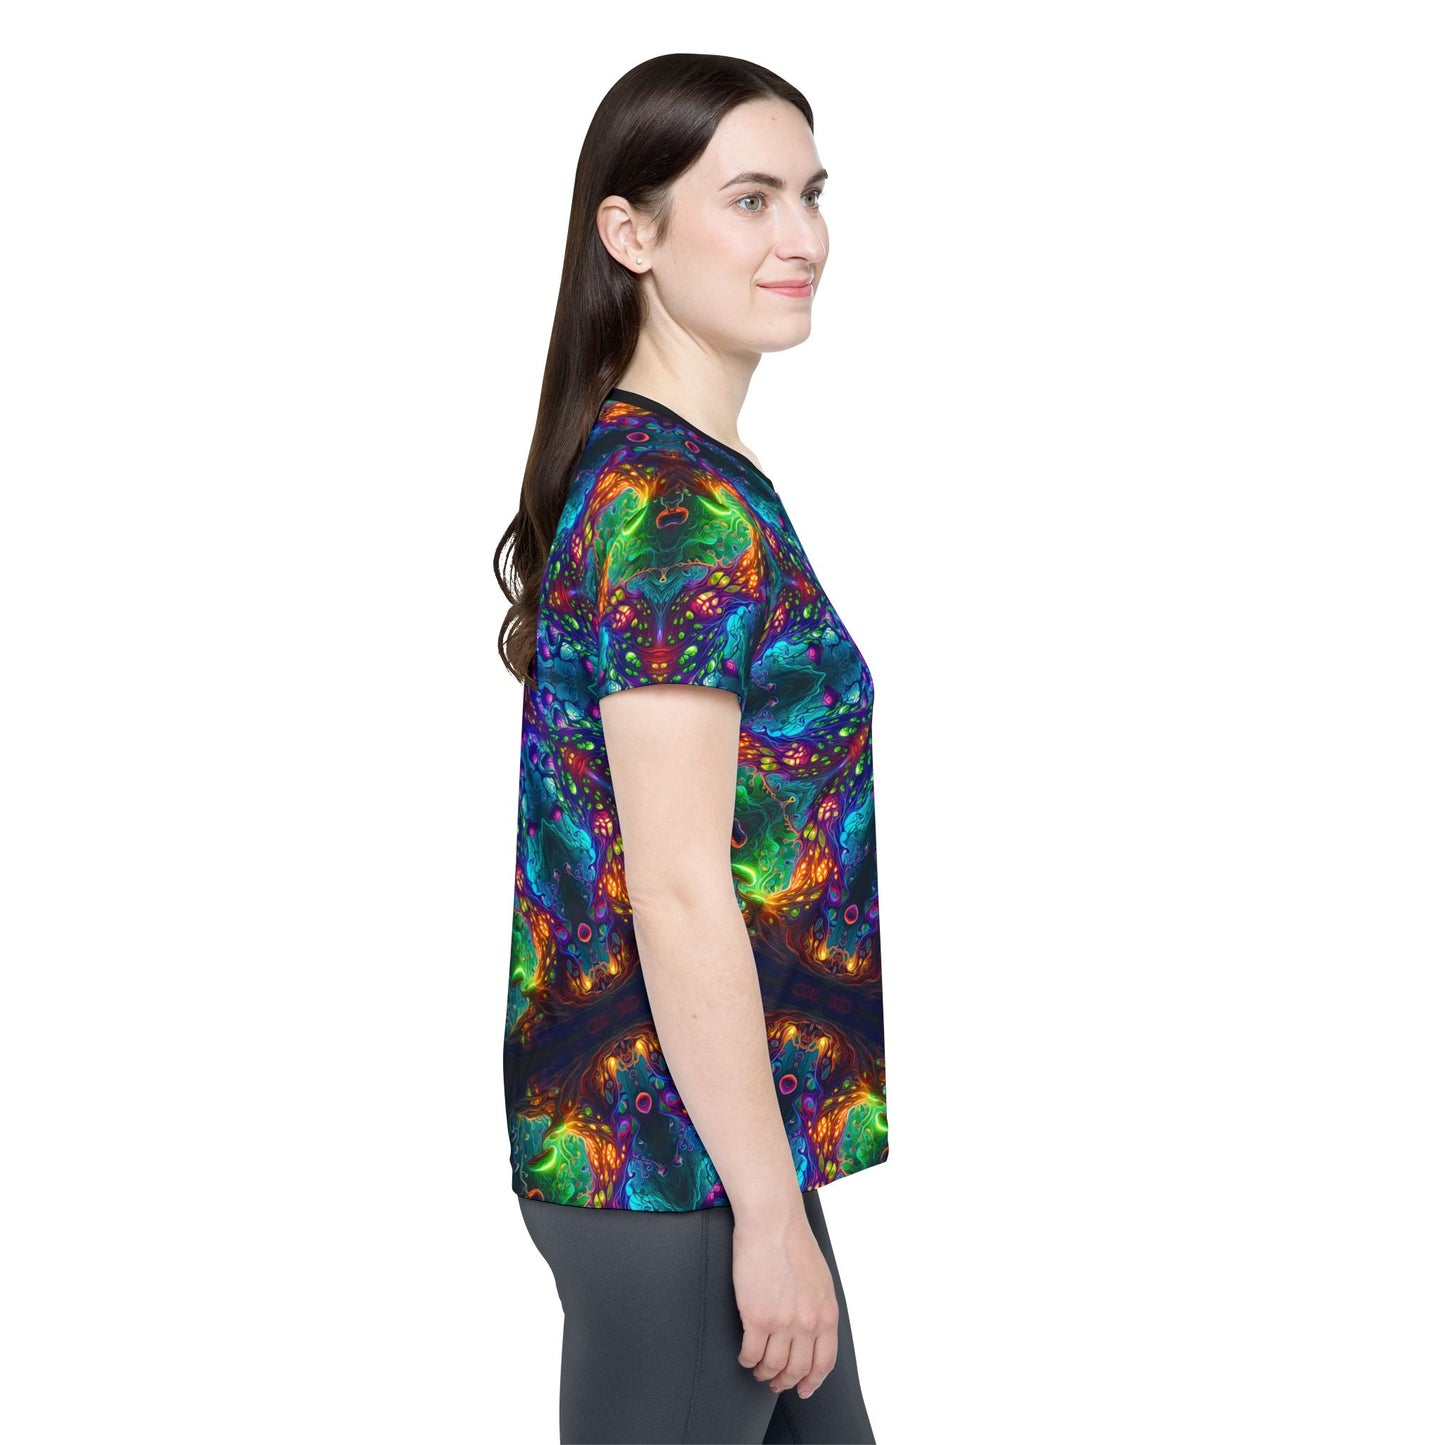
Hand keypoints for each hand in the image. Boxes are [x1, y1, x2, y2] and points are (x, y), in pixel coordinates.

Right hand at [732, 1204, 839, 1399]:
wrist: (773, 1222)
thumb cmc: (793, 1242)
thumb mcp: (820, 1279)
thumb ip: (818, 1307)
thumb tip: (812, 1329)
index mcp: (826, 1313)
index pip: (824, 1362)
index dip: (812, 1380)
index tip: (804, 1389)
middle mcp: (808, 1323)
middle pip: (798, 1369)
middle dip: (786, 1381)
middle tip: (775, 1382)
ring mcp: (782, 1322)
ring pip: (773, 1367)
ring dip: (764, 1373)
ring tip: (758, 1369)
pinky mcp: (756, 1317)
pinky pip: (751, 1353)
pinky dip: (747, 1360)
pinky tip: (745, 1355)